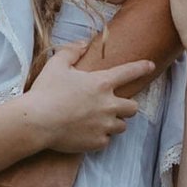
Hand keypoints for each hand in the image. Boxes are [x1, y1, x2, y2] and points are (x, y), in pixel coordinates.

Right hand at [23, 48, 151, 157]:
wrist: (36, 122)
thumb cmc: (45, 91)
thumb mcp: (56, 64)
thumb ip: (72, 51)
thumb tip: (83, 43)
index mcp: (101, 83)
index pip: (129, 72)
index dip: (141, 67)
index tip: (150, 66)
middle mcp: (108, 104)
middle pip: (133, 107)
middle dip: (126, 106)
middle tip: (114, 105)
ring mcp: (104, 125)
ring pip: (122, 126)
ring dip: (114, 123)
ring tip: (98, 121)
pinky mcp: (97, 142)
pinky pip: (106, 141)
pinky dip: (100, 137)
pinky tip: (86, 133)